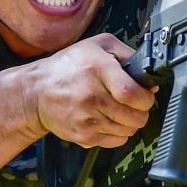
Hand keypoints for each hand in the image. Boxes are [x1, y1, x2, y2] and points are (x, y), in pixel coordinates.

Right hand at [18, 34, 156, 148]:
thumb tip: (149, 78)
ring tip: (119, 110)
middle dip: (142, 111)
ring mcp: (87, 119)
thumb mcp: (98, 46)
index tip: (145, 95)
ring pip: (129, 130)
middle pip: (135, 117)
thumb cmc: (69, 66)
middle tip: (134, 104)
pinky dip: (118, 132)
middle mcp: (92, 96)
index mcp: (98, 70)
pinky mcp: (84, 135)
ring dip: (130, 122)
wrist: (36, 92)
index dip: (146, 98)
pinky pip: (116, 141)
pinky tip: (108, 119)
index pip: (132, 94)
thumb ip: (128, 55)